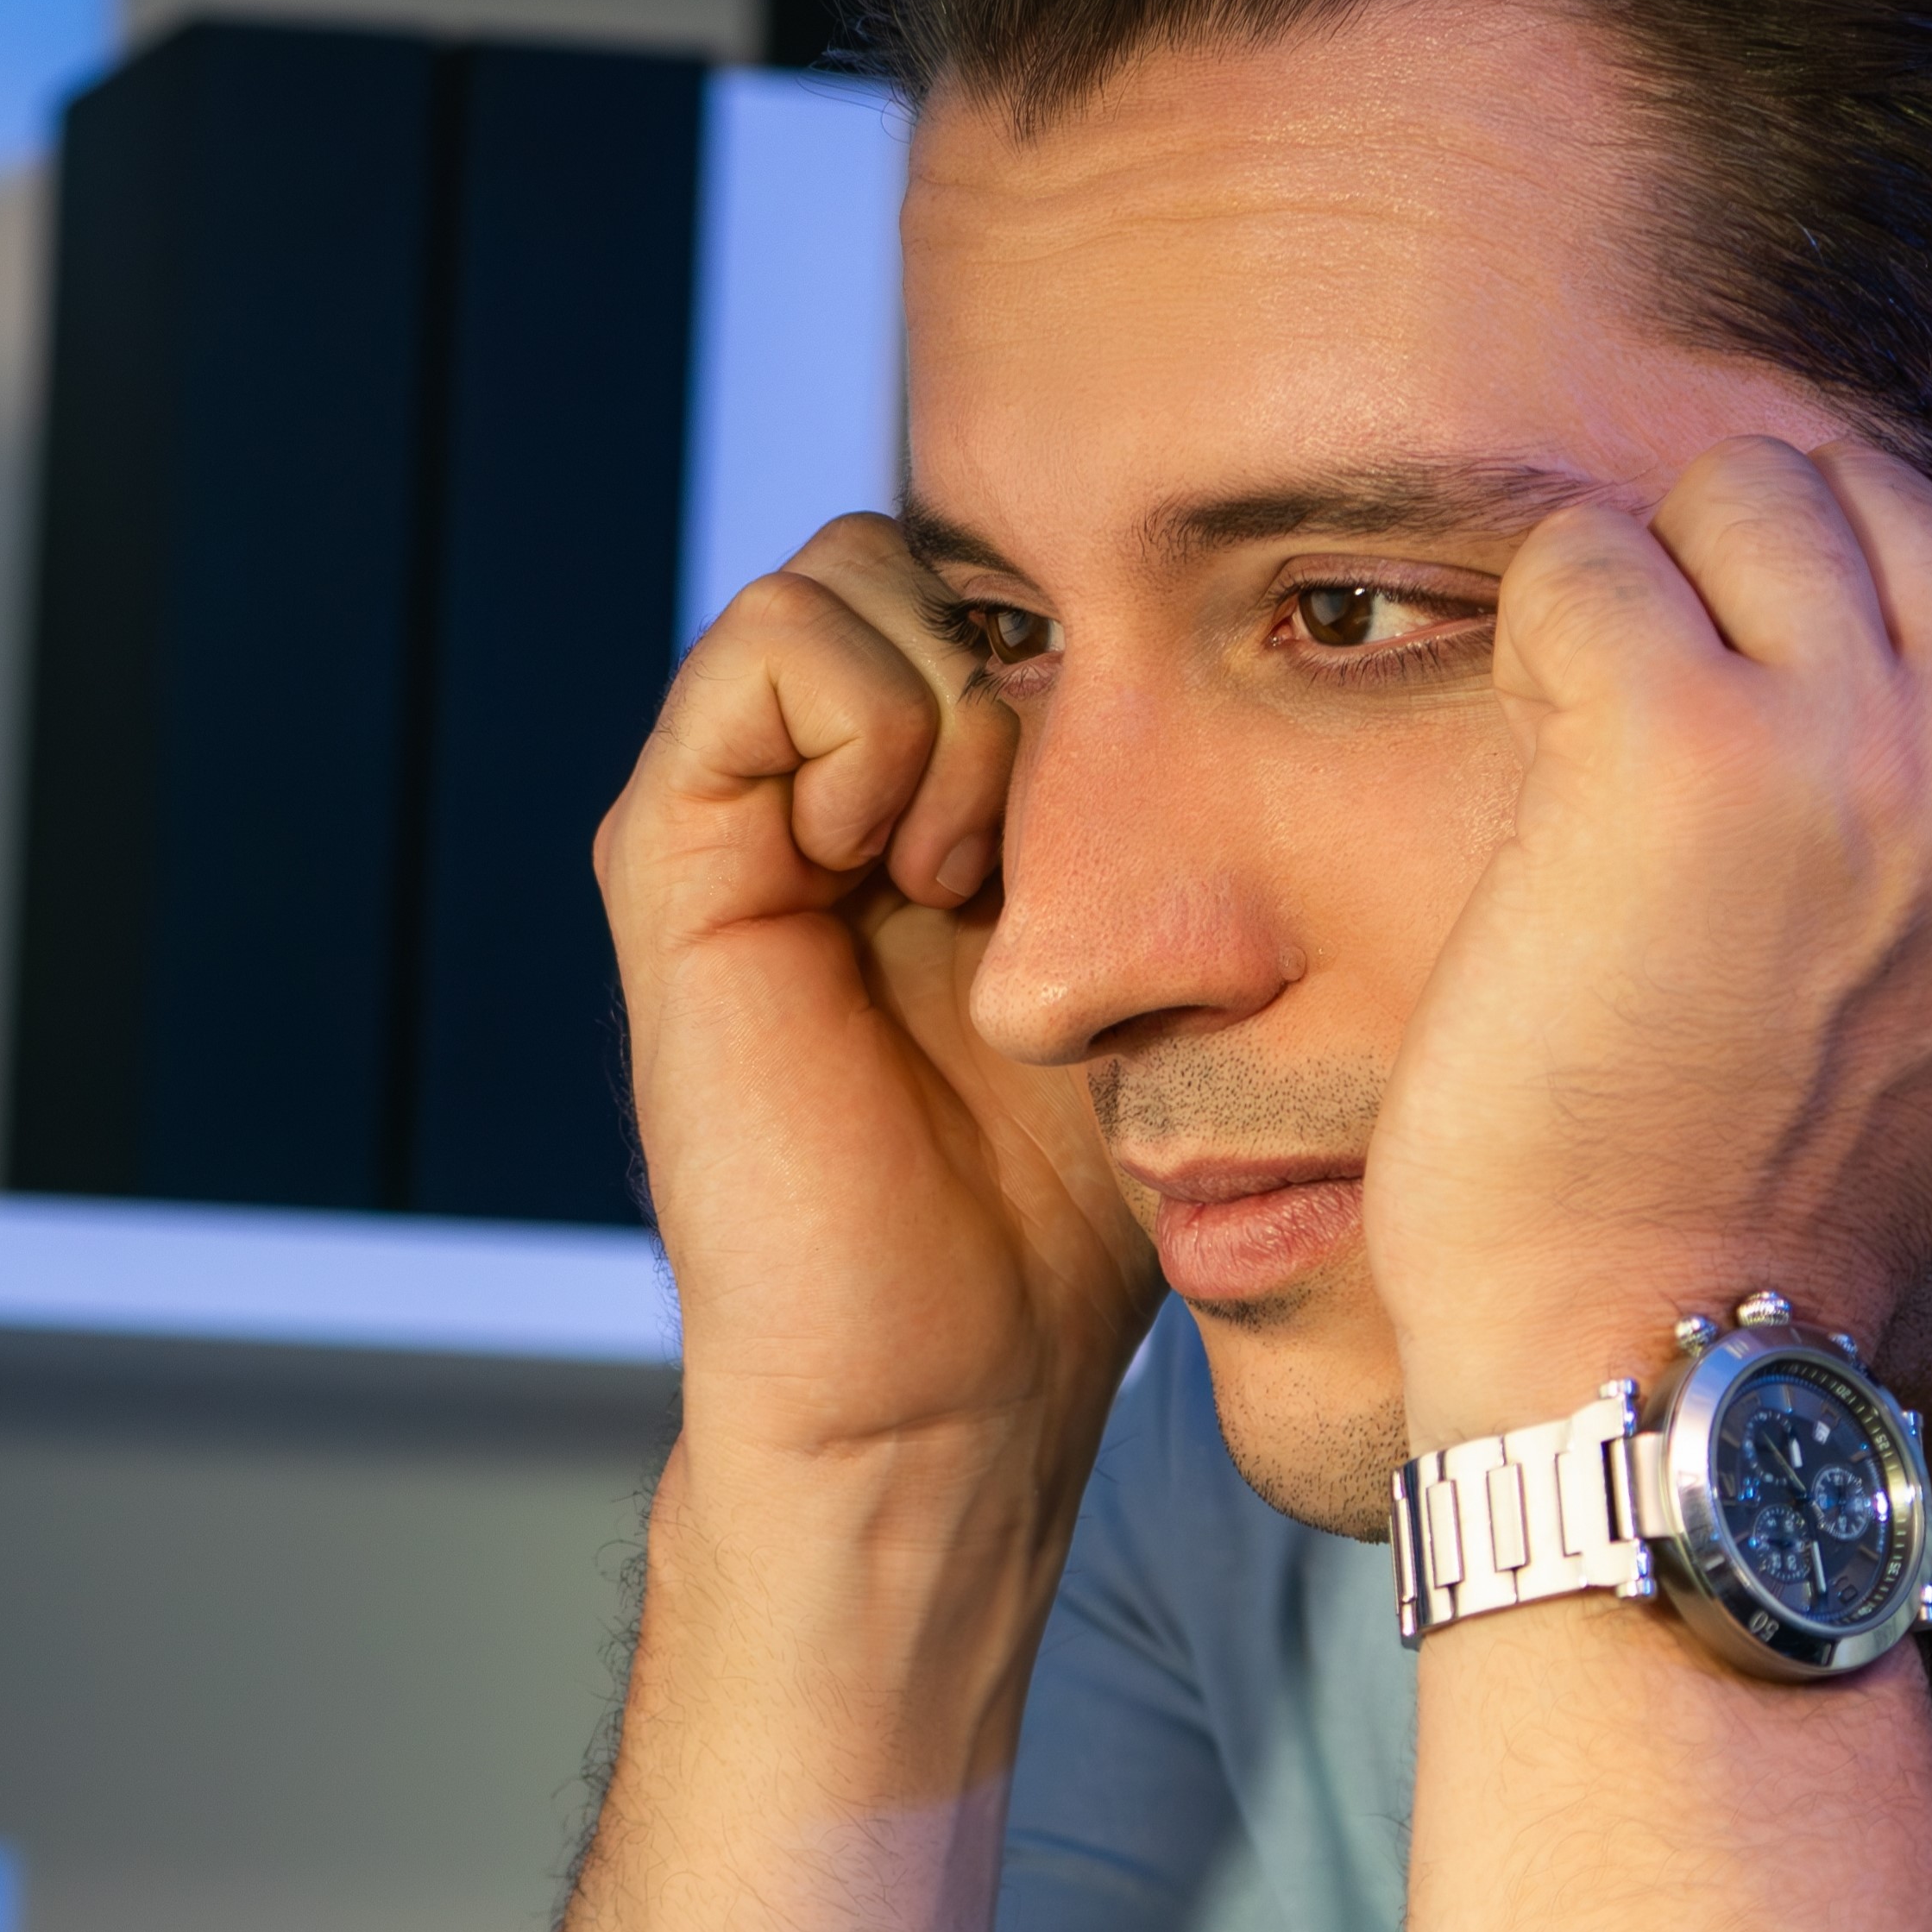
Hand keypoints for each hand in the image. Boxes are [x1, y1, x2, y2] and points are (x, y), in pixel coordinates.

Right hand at [609, 516, 1156, 1492]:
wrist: (947, 1384)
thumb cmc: (1072, 1215)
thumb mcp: (1161, 972)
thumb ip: (1161, 821)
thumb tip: (1257, 652)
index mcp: (927, 803)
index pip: (995, 578)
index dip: (1083, 643)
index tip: (1134, 807)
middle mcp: (820, 789)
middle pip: (919, 547)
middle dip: (1015, 657)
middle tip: (1035, 850)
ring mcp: (738, 816)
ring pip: (845, 571)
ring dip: (949, 698)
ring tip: (966, 876)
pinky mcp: (674, 856)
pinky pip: (769, 647)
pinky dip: (868, 720)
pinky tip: (907, 870)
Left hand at [1365, 441, 1931, 1428]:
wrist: (1672, 1332)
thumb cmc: (1839, 1173)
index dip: (1891, 605)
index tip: (1828, 740)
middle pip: (1873, 489)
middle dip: (1766, 590)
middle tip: (1709, 771)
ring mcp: (1867, 739)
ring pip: (1742, 490)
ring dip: (1658, 602)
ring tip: (1631, 772)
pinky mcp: (1684, 742)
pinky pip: (1589, 555)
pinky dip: (1546, 642)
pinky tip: (1557, 782)